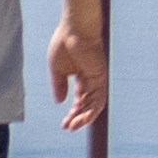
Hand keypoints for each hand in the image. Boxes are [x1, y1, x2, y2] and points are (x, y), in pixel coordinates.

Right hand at [45, 21, 107, 135]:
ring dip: (84, 118)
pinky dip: (92, 110)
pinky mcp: (100, 76)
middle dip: (78, 118)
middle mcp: (90, 79)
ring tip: (73, 127)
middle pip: (87, 104)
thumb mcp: (57, 69)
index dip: (73, 113)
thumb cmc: (64, 43)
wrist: (74, 29)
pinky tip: (82, 119)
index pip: (80, 99)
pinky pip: (99, 98)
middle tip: (68, 128)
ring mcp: (96, 78)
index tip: (64, 124)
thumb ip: (59, 85)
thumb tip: (59, 102)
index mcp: (81, 76)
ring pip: (94, 104)